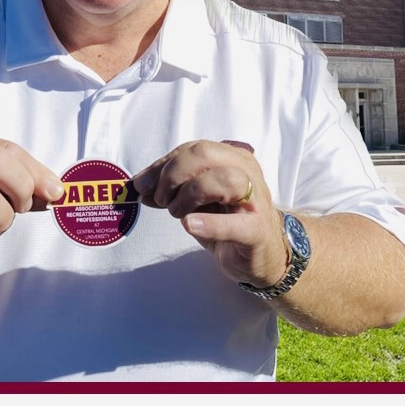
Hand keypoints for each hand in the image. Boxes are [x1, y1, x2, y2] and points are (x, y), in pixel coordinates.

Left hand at [132, 140, 288, 288]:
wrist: (264, 256)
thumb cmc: (228, 222)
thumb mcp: (196, 201)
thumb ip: (171, 189)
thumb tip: (140, 186)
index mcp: (232, 158)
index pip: (192, 149)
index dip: (162, 164)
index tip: (141, 183)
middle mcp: (246, 171)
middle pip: (205, 155)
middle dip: (173, 174)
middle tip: (162, 199)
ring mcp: (255, 200)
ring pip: (222, 179)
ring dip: (188, 195)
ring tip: (177, 213)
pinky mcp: (257, 231)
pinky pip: (234, 223)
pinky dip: (209, 223)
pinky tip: (190, 224)